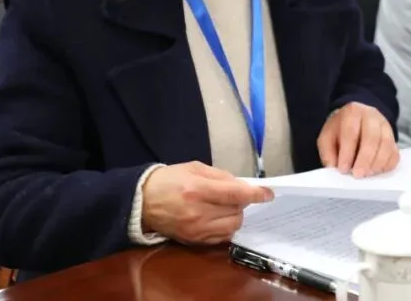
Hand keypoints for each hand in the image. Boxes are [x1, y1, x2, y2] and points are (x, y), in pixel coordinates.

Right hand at [141, 161, 273, 244]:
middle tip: (232, 195)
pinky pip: (222, 237)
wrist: (142, 201)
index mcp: (198, 190)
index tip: (268, 194)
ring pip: (232, 226)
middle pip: (237, 211)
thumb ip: (221, 176)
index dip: (255, 194)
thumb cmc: (170, 180)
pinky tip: (218, 217)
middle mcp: (198, 212)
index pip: (235, 195)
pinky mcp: (194, 240)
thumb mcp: (195, 168)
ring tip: (224, 206)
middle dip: (241, 203)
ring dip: (235, 215)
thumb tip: (243, 186)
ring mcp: (196, 229)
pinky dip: (226, 227)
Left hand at [318, 102, 399, 177]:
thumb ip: (328, 153)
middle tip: (358, 174)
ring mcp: (385, 126)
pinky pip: (395, 152)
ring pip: (386, 144)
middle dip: (365, 159)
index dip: (347, 152)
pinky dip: (388, 164)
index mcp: (352, 112)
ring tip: (367, 174)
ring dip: (377, 162)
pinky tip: (377, 171)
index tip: (343, 169)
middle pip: (372, 137)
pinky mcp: (393, 137)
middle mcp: (371, 116)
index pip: (351, 132)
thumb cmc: (340, 130)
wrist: (356, 120)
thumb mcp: (327, 137)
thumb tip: (334, 168)